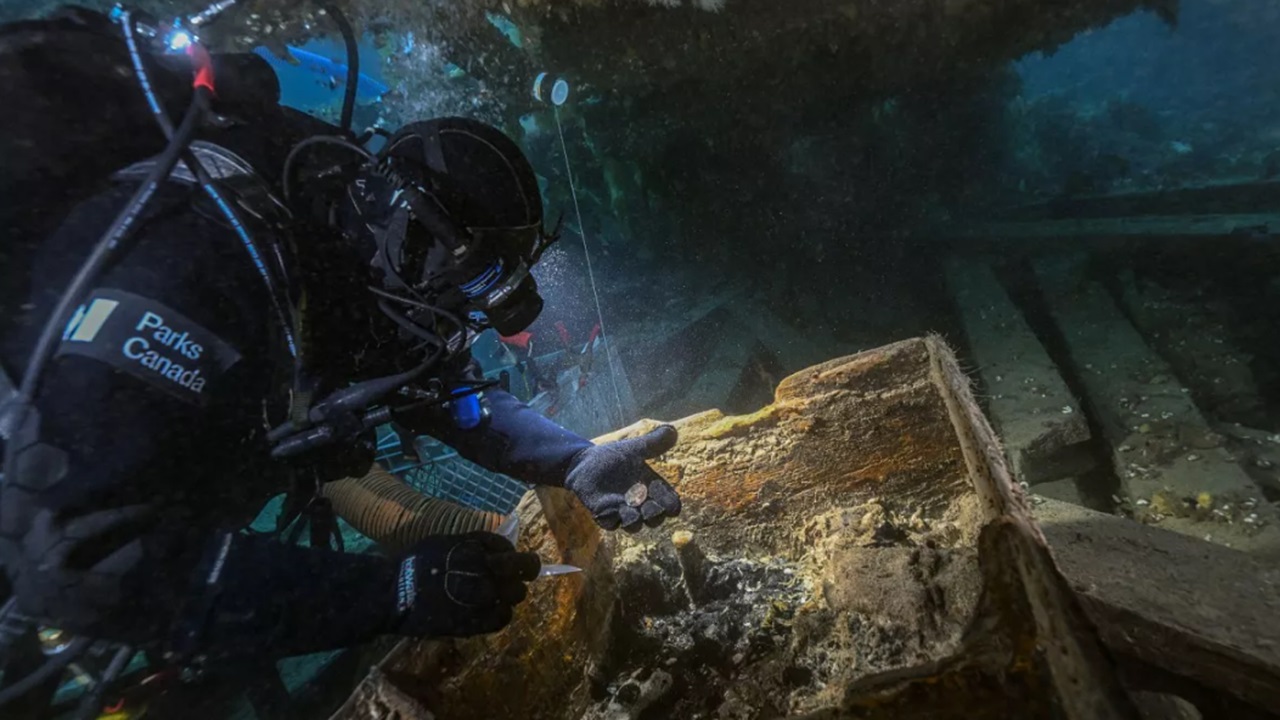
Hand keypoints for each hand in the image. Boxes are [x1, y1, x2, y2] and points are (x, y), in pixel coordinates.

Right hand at [393, 532, 539, 637]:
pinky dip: (500, 615)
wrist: (397, 594)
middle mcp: (489, 570)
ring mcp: (488, 597)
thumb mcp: (446, 542)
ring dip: (509, 596)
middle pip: (524, 571)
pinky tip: (489, 613)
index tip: (507, 563)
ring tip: (494, 598)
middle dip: (518, 575)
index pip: (510, 549)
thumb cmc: (417, 564)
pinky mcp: (480, 621)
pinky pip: (504, 618)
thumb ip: (472, 546)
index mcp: (480, 548)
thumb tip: (491, 552)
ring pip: (517, 595)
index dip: (512, 557)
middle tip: (509, 581)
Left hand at [565, 426, 680, 530]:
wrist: (584, 463)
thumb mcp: (634, 448)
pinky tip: (609, 511)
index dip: (671, 505)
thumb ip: (653, 443)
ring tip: (631, 512)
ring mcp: (622, 511)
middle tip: (649, 508)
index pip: (669, 502)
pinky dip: (611, 520)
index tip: (672, 506)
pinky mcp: (605, 515)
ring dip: (634, 520)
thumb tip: (673, 430)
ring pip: (634, 525)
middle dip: (655, 515)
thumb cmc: (613, 457)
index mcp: (652, 488)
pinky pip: (610, 524)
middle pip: (655, 518)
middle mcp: (640, 503)